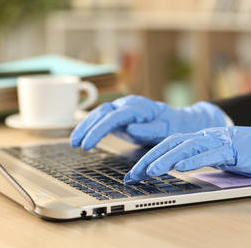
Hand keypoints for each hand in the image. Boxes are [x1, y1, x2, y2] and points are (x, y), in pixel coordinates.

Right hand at [70, 95, 227, 149]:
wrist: (176, 121)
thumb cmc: (172, 126)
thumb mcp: (166, 130)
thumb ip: (150, 129)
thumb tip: (130, 128)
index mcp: (138, 107)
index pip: (112, 117)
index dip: (98, 131)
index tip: (87, 145)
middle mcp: (128, 104)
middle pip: (101, 113)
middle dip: (86, 127)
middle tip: (75, 144)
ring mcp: (123, 108)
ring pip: (99, 114)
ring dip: (85, 126)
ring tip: (74, 142)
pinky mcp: (120, 115)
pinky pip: (103, 118)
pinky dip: (91, 126)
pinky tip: (82, 135)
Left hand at [124, 126, 250, 183]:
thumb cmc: (246, 153)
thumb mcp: (217, 156)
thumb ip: (199, 158)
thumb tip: (178, 167)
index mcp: (200, 139)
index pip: (169, 145)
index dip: (149, 157)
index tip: (134, 173)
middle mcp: (205, 137)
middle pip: (171, 144)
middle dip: (149, 159)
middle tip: (133, 175)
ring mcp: (218, 141)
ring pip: (187, 147)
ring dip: (166, 159)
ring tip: (149, 171)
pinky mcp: (233, 148)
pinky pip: (210, 154)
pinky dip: (194, 160)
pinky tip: (180, 168)